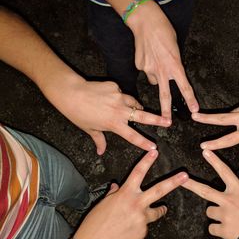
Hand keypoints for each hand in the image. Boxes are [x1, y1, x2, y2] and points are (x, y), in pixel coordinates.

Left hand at [43, 76, 171, 153]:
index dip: (144, 142)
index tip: (154, 147)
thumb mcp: (90, 129)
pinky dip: (120, 96)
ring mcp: (118, 96)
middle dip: (157, 119)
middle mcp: (119, 110)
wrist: (70, 93)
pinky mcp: (115, 86)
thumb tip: (101, 152)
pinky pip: (122, 92)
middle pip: (143, 115)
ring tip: (137, 108)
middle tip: (168, 121)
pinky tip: (110, 97)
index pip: (132, 136)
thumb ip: (99, 140)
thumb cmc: (78, 114)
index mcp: (114, 124)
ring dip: (136, 106)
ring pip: (133, 102)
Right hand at [64, 150, 188, 238]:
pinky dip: (139, 226)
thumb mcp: (103, 204)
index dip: (147, 161)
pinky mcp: (143, 232)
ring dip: (158, 210)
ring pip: (156, 212)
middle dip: (174, 181)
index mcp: (125, 194)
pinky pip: (145, 226)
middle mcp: (136, 204)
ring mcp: (141, 219)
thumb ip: (113, 194)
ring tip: (161, 208)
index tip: (155, 152)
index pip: (138, 173)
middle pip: (159, 190)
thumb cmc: (94, 225)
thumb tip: (116, 187)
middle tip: (185, 176)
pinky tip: (128, 230)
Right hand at [127, 1, 198, 118]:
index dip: (190, 99)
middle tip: (167, 122)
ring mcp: (148, 69)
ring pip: (154, 80)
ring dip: (156, 76)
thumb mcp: (175, 48)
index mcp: (174, 65)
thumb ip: (174, 64)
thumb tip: (170, 74)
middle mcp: (161, 70)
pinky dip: (148, 67)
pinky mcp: (139, 66)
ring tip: (156, 61)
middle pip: (164, 95)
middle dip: (165, 111)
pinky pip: (145, 71)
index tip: (193, 110)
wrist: (145, 22)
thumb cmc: (164, 31)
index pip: (184, 86)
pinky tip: (148, 56)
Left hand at [182, 150, 238, 238]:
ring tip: (228, 218)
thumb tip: (237, 193)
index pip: (224, 171)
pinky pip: (212, 228)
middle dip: (191, 184)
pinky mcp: (223, 229)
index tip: (206, 152)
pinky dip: (218, 229)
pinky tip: (227, 229)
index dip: (214, 161)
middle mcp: (229, 200)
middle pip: (205, 191)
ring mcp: (225, 215)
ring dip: (216, 214)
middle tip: (182, 179)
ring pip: (210, 211)